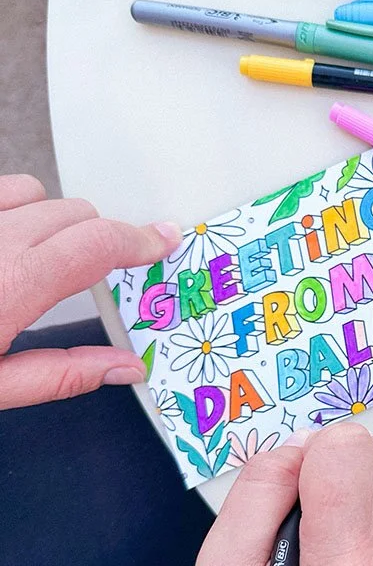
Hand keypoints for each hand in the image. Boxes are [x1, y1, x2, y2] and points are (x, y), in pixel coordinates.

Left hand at [0, 174, 182, 409]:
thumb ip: (59, 376)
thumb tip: (126, 367)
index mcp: (13, 285)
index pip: (98, 242)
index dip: (141, 239)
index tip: (164, 241)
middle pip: (76, 215)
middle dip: (98, 241)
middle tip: (99, 273)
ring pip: (36, 193)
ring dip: (54, 219)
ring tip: (48, 254)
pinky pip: (3, 189)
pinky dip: (17, 205)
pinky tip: (13, 238)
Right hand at [195, 423, 372, 565]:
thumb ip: (257, 490)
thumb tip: (306, 442)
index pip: (347, 450)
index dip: (307, 457)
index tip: (288, 498)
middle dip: (330, 470)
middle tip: (300, 523)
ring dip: (352, 490)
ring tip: (322, 544)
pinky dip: (371, 517)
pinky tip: (346, 559)